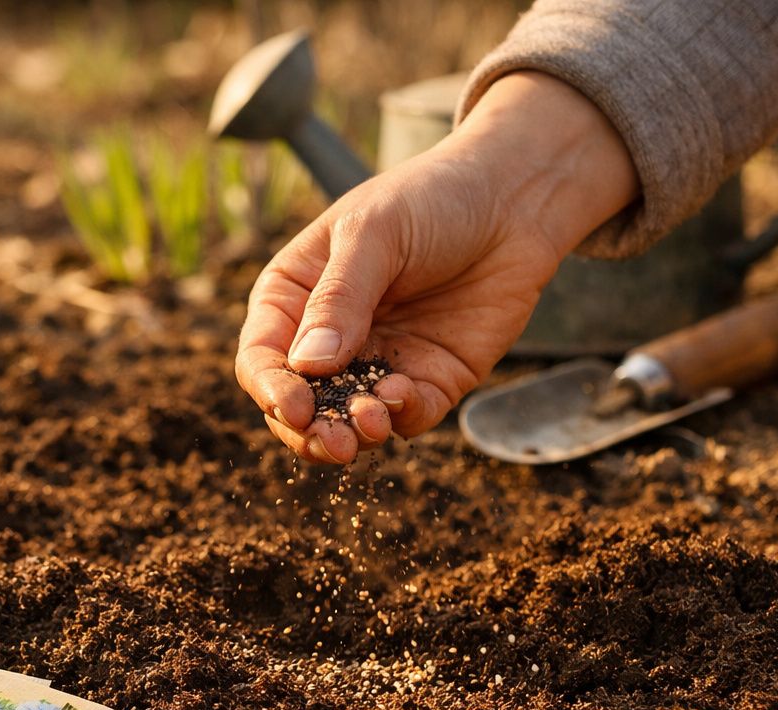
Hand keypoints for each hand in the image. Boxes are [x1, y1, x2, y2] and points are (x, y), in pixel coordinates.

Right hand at [237, 72, 638, 462]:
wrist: (515, 200)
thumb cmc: (431, 198)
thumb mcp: (374, 234)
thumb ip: (340, 298)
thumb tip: (308, 365)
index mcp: (294, 298)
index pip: (263, 357)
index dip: (271, 389)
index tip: (295, 408)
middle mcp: (328, 338)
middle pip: (299, 405)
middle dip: (310, 431)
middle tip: (334, 442)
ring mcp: (378, 363)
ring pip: (349, 421)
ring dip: (355, 432)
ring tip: (372, 423)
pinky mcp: (428, 380)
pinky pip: (406, 416)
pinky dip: (402, 415)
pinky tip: (405, 393)